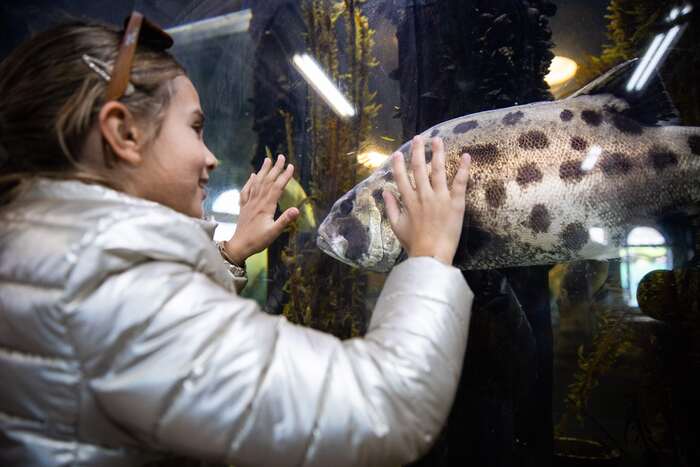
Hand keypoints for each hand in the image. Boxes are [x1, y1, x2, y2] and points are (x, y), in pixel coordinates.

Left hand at [222, 155, 299, 264]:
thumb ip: (285, 220)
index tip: (291, 166)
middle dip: (275, 168)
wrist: (239, 246)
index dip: (284, 176)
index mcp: (266, 207)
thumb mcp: (274, 232)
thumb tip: (297, 209)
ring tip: (267, 159)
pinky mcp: (244, 207)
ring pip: (257, 183)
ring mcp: (249, 203)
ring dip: (263, 171)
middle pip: (267, 181)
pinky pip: (246, 191)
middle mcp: (257, 201)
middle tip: (280, 156)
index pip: (277, 187)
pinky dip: (250, 182)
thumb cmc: (258, 241)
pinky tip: (252, 176)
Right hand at [382, 135, 470, 265]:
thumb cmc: (414, 244)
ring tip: (437, 140)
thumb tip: (384, 192)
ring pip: (438, 171)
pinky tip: (465, 156)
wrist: (431, 254)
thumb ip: (390, 208)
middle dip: (418, 152)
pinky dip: (463, 169)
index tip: (398, 153)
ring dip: (438, 153)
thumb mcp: (397, 227)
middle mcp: (423, 195)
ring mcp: (440, 198)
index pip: (402, 178)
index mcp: (409, 201)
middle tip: (418, 138)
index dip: (399, 165)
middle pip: (419, 169)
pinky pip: (460, 183)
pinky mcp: (456, 203)